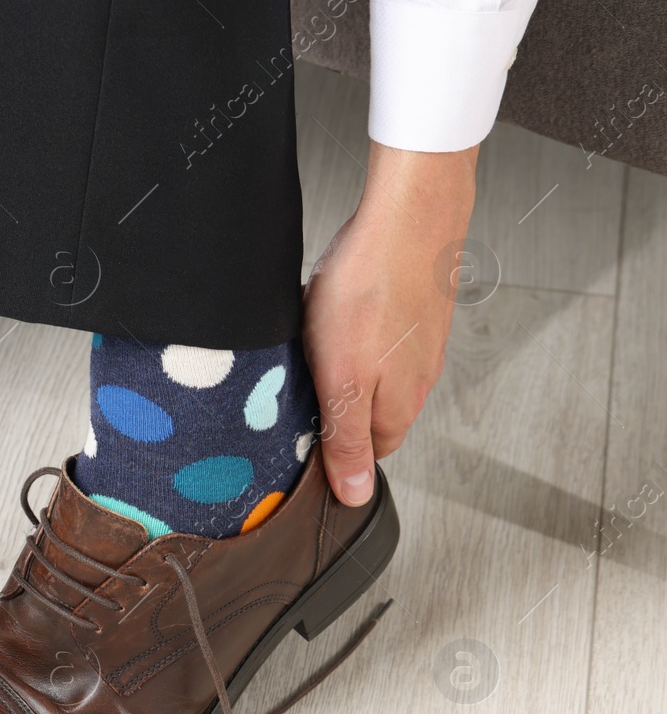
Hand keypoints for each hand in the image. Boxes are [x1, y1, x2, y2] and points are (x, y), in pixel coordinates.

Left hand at [302, 141, 477, 505]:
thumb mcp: (343, 381)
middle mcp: (415, 383)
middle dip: (331, 407)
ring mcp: (418, 346)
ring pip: (370, 376)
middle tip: (296, 384)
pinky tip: (333, 314)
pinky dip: (350, 334)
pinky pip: (374, 338)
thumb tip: (355, 494)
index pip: (365, 455)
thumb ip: (348, 440)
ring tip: (312, 345)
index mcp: (397, 410)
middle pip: (366, 416)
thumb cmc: (370, 294)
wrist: (406, 219)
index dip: (330, 451)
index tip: (298, 434)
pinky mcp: (411, 313)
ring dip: (339, 369)